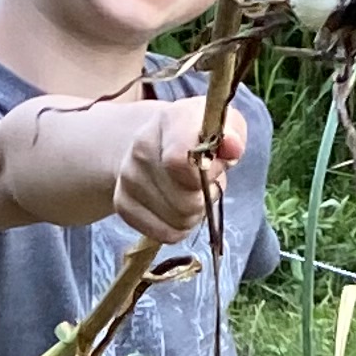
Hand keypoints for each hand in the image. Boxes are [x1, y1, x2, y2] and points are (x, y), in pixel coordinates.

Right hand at [108, 93, 241, 250]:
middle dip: (204, 198)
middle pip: (185, 201)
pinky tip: (176, 208)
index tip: (215, 168)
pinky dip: (177, 228)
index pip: (181, 162)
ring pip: (177, 221)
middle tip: (204, 184)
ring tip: (190, 194)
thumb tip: (232, 146)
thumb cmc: (196, 137)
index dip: (208, 175)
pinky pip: (164, 233)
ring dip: (192, 214)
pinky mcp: (123, 204)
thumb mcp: (219, 125)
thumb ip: (232, 132)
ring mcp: (128, 178)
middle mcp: (140, 148)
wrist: (153, 144)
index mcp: (168, 122)